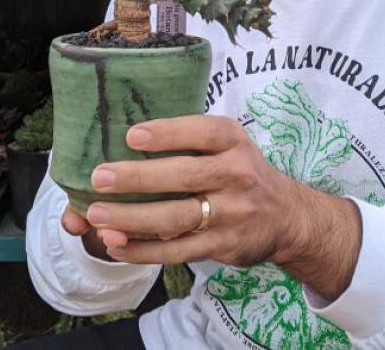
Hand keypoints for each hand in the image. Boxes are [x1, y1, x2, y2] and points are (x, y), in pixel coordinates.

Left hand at [78, 115, 360, 299]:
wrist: (287, 216)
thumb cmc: (241, 172)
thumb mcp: (229, 146)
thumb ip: (190, 144)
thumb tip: (126, 147)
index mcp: (234, 142)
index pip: (202, 132)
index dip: (168, 134)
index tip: (131, 136)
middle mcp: (237, 175)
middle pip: (184, 176)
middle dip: (139, 178)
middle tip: (100, 177)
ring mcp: (232, 213)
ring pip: (177, 217)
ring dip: (133, 219)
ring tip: (98, 216)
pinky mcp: (224, 245)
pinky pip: (178, 251)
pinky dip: (144, 250)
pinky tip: (116, 246)